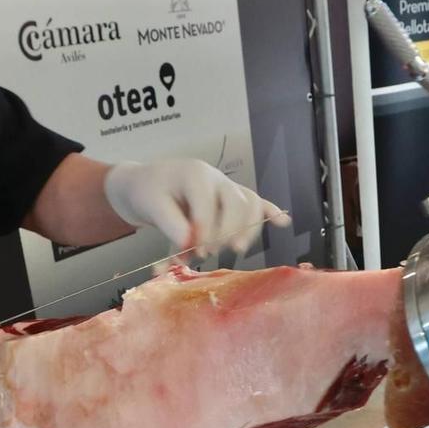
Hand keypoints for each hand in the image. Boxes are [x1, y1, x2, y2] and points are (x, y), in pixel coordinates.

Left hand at [103, 159, 289, 261]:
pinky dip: (269, 211)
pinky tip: (282, 221)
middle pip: (236, 203)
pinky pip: (255, 202)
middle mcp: (215, 179)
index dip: (203, 230)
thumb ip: (170, 224)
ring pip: (249, 204)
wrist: (146, 184)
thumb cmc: (148, 193)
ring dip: (247, 229)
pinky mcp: (231, 198)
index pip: (208, 204)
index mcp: (194, 175)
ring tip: (236, 248)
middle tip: (208, 252)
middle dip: (227, 231)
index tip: (193, 249)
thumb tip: (190, 242)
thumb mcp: (151, 206)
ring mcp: (226, 187)